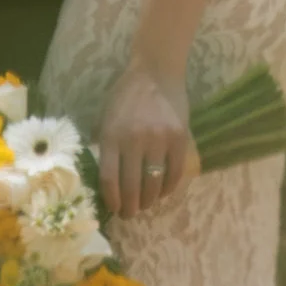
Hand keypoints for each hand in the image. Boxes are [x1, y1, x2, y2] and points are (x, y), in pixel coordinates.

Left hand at [100, 62, 195, 219]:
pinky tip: (162, 192)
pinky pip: (174, 173)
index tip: (114, 209)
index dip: (112, 200)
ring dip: (149, 200)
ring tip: (145, 204)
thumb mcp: (106, 117)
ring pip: (153, 184)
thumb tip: (106, 180)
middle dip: (130, 207)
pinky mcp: (180, 138)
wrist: (156, 71)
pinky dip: (168, 188)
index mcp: (112, 135)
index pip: (109, 178)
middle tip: (130, 214)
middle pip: (131, 186)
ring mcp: (159, 139)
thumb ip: (105, 145)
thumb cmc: (126, 95)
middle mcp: (134, 140)